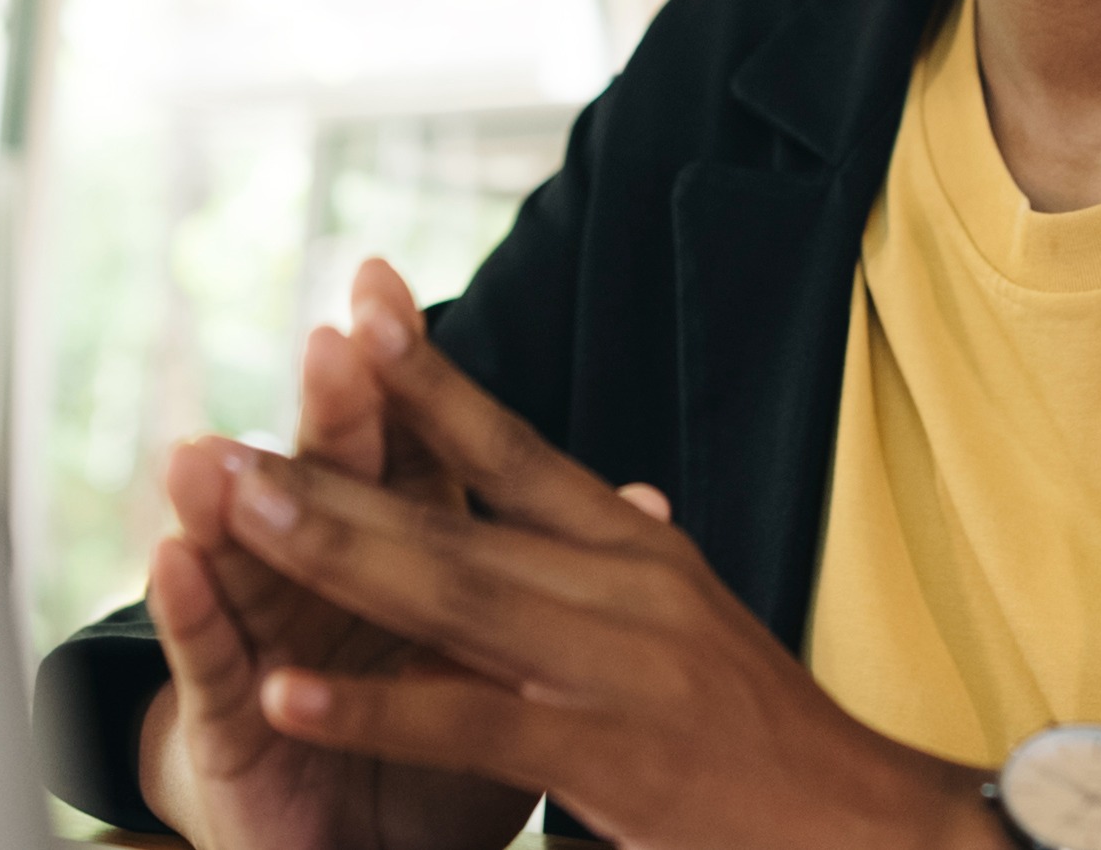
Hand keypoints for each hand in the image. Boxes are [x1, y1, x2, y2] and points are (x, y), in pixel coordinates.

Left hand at [208, 280, 996, 849]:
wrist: (873, 829)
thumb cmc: (776, 742)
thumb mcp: (703, 628)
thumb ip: (642, 562)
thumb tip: (620, 492)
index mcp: (638, 553)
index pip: (518, 448)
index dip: (435, 378)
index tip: (362, 303)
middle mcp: (623, 590)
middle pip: (456, 516)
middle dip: (335, 472)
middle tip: (228, 435)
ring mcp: (615, 671)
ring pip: (451, 598)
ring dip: (334, 552)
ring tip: (240, 511)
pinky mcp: (610, 758)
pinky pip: (467, 726)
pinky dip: (373, 708)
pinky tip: (291, 694)